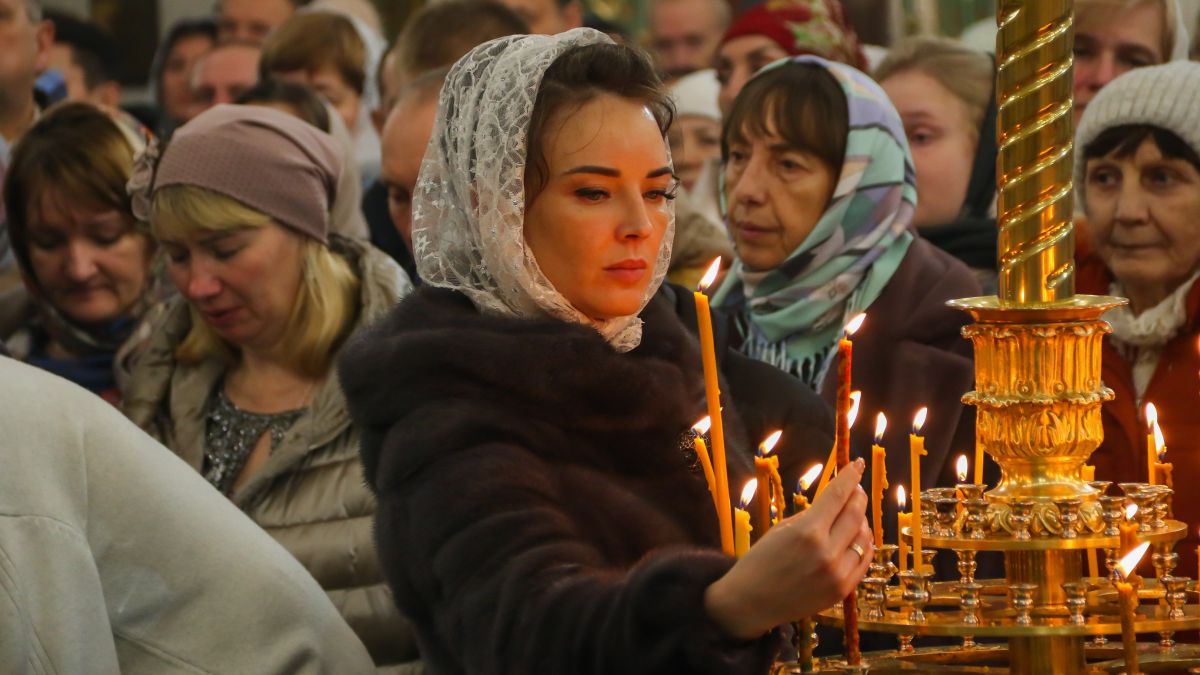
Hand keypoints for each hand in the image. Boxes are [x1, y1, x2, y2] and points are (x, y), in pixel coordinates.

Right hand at [704, 458, 872, 639]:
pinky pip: (864, 560)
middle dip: (858, 495)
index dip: (850, 476)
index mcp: (807, 531)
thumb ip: (812, 515)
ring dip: (861, 520)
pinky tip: (856, 537)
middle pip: (856, 514)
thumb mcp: (781, 528)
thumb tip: (837, 500)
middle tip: (856, 488)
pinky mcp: (843, 589)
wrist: (751, 602)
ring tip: (852, 515)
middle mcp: (827, 551)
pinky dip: (863, 544)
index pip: (838, 495)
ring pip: (864, 537)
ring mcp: (838, 573)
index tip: (857, 463)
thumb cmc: (760, 560)